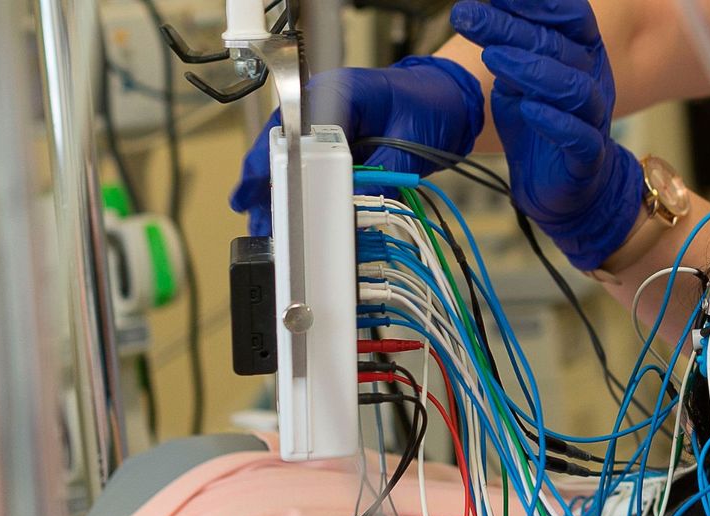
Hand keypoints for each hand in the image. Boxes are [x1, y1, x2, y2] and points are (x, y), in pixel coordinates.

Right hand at [230, 56, 484, 235]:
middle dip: (266, 184)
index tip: (258, 189)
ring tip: (267, 226)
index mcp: (337, 94)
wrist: (453, 103)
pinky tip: (293, 219)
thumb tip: (358, 206)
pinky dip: (304, 195)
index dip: (274, 162)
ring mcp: (330, 128)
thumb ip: (382, 174)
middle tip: (255, 217)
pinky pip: (314, 171)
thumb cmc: (434, 106)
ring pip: (293, 162)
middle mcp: (325, 108)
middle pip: (283, 147)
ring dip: (281, 194)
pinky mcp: (341, 148)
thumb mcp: (410, 143)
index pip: (294, 129)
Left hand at [452, 0, 643, 269]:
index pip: (569, 16)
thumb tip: (477, 10)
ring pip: (574, 88)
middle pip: (557, 46)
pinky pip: (579, 136)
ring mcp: (593, 118)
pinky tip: (527, 109)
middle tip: (466, 15)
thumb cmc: (540, 127)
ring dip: (532, 70)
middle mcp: (592, 80)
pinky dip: (554, 121)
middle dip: (510, 27)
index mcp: (580, 55)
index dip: (539, 1)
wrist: (559, 186)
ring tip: (492, 58)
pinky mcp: (587, 156)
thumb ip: (507, 48)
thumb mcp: (517, 81)